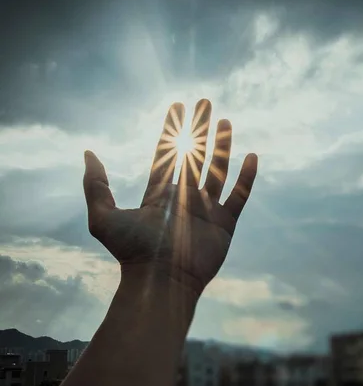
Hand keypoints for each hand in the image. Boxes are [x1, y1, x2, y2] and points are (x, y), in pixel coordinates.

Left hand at [83, 99, 257, 295]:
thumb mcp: (103, 217)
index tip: (177, 106)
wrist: (161, 281)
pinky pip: (239, 196)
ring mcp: (206, 211)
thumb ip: (96, 185)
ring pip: (217, 170)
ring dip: (222, 146)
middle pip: (193, 156)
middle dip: (200, 129)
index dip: (171, 129)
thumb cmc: (131, 252)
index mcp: (159, 195)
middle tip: (205, 103)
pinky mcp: (225, 224)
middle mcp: (183, 199)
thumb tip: (88, 153)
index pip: (167, 154)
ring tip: (226, 122)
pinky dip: (246, 178)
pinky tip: (251, 157)